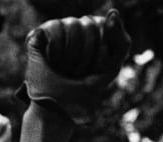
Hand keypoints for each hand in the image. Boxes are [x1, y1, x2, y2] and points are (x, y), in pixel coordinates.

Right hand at [22, 9, 129, 124]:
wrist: (55, 109)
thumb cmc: (84, 92)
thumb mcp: (110, 68)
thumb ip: (121, 42)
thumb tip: (113, 11)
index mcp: (98, 36)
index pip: (106, 26)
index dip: (103, 49)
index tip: (96, 69)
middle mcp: (79, 30)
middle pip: (90, 24)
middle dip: (87, 55)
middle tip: (79, 72)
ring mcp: (60, 30)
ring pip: (73, 25)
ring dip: (72, 55)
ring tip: (65, 68)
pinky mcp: (41, 33)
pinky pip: (56, 29)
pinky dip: (57, 50)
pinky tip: (53, 61)